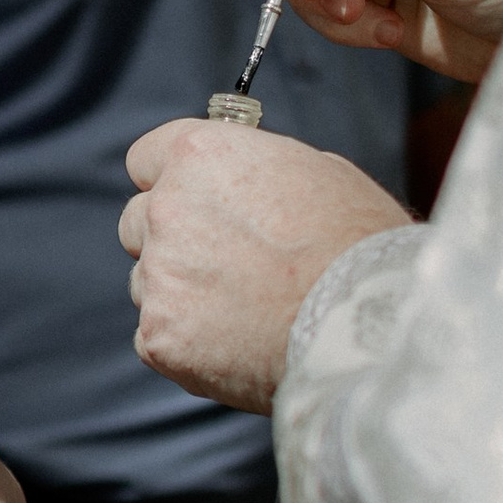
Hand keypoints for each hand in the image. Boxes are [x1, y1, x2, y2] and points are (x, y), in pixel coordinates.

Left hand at [119, 119, 407, 409]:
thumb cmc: (358, 245)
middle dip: (172, 240)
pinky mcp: (159, 337)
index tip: (193, 199)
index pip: (145, 159)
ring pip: (147, 283)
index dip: (171, 180)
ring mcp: (158, 276)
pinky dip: (188, 345)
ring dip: (181, 295)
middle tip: (226, 265)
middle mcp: (166, 209)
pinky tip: (238, 346)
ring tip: (246, 312)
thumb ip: (258, 170)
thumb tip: (245, 180)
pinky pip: (156, 337)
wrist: (364, 327)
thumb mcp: (318, 173)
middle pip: (137, 222)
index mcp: (200, 156)